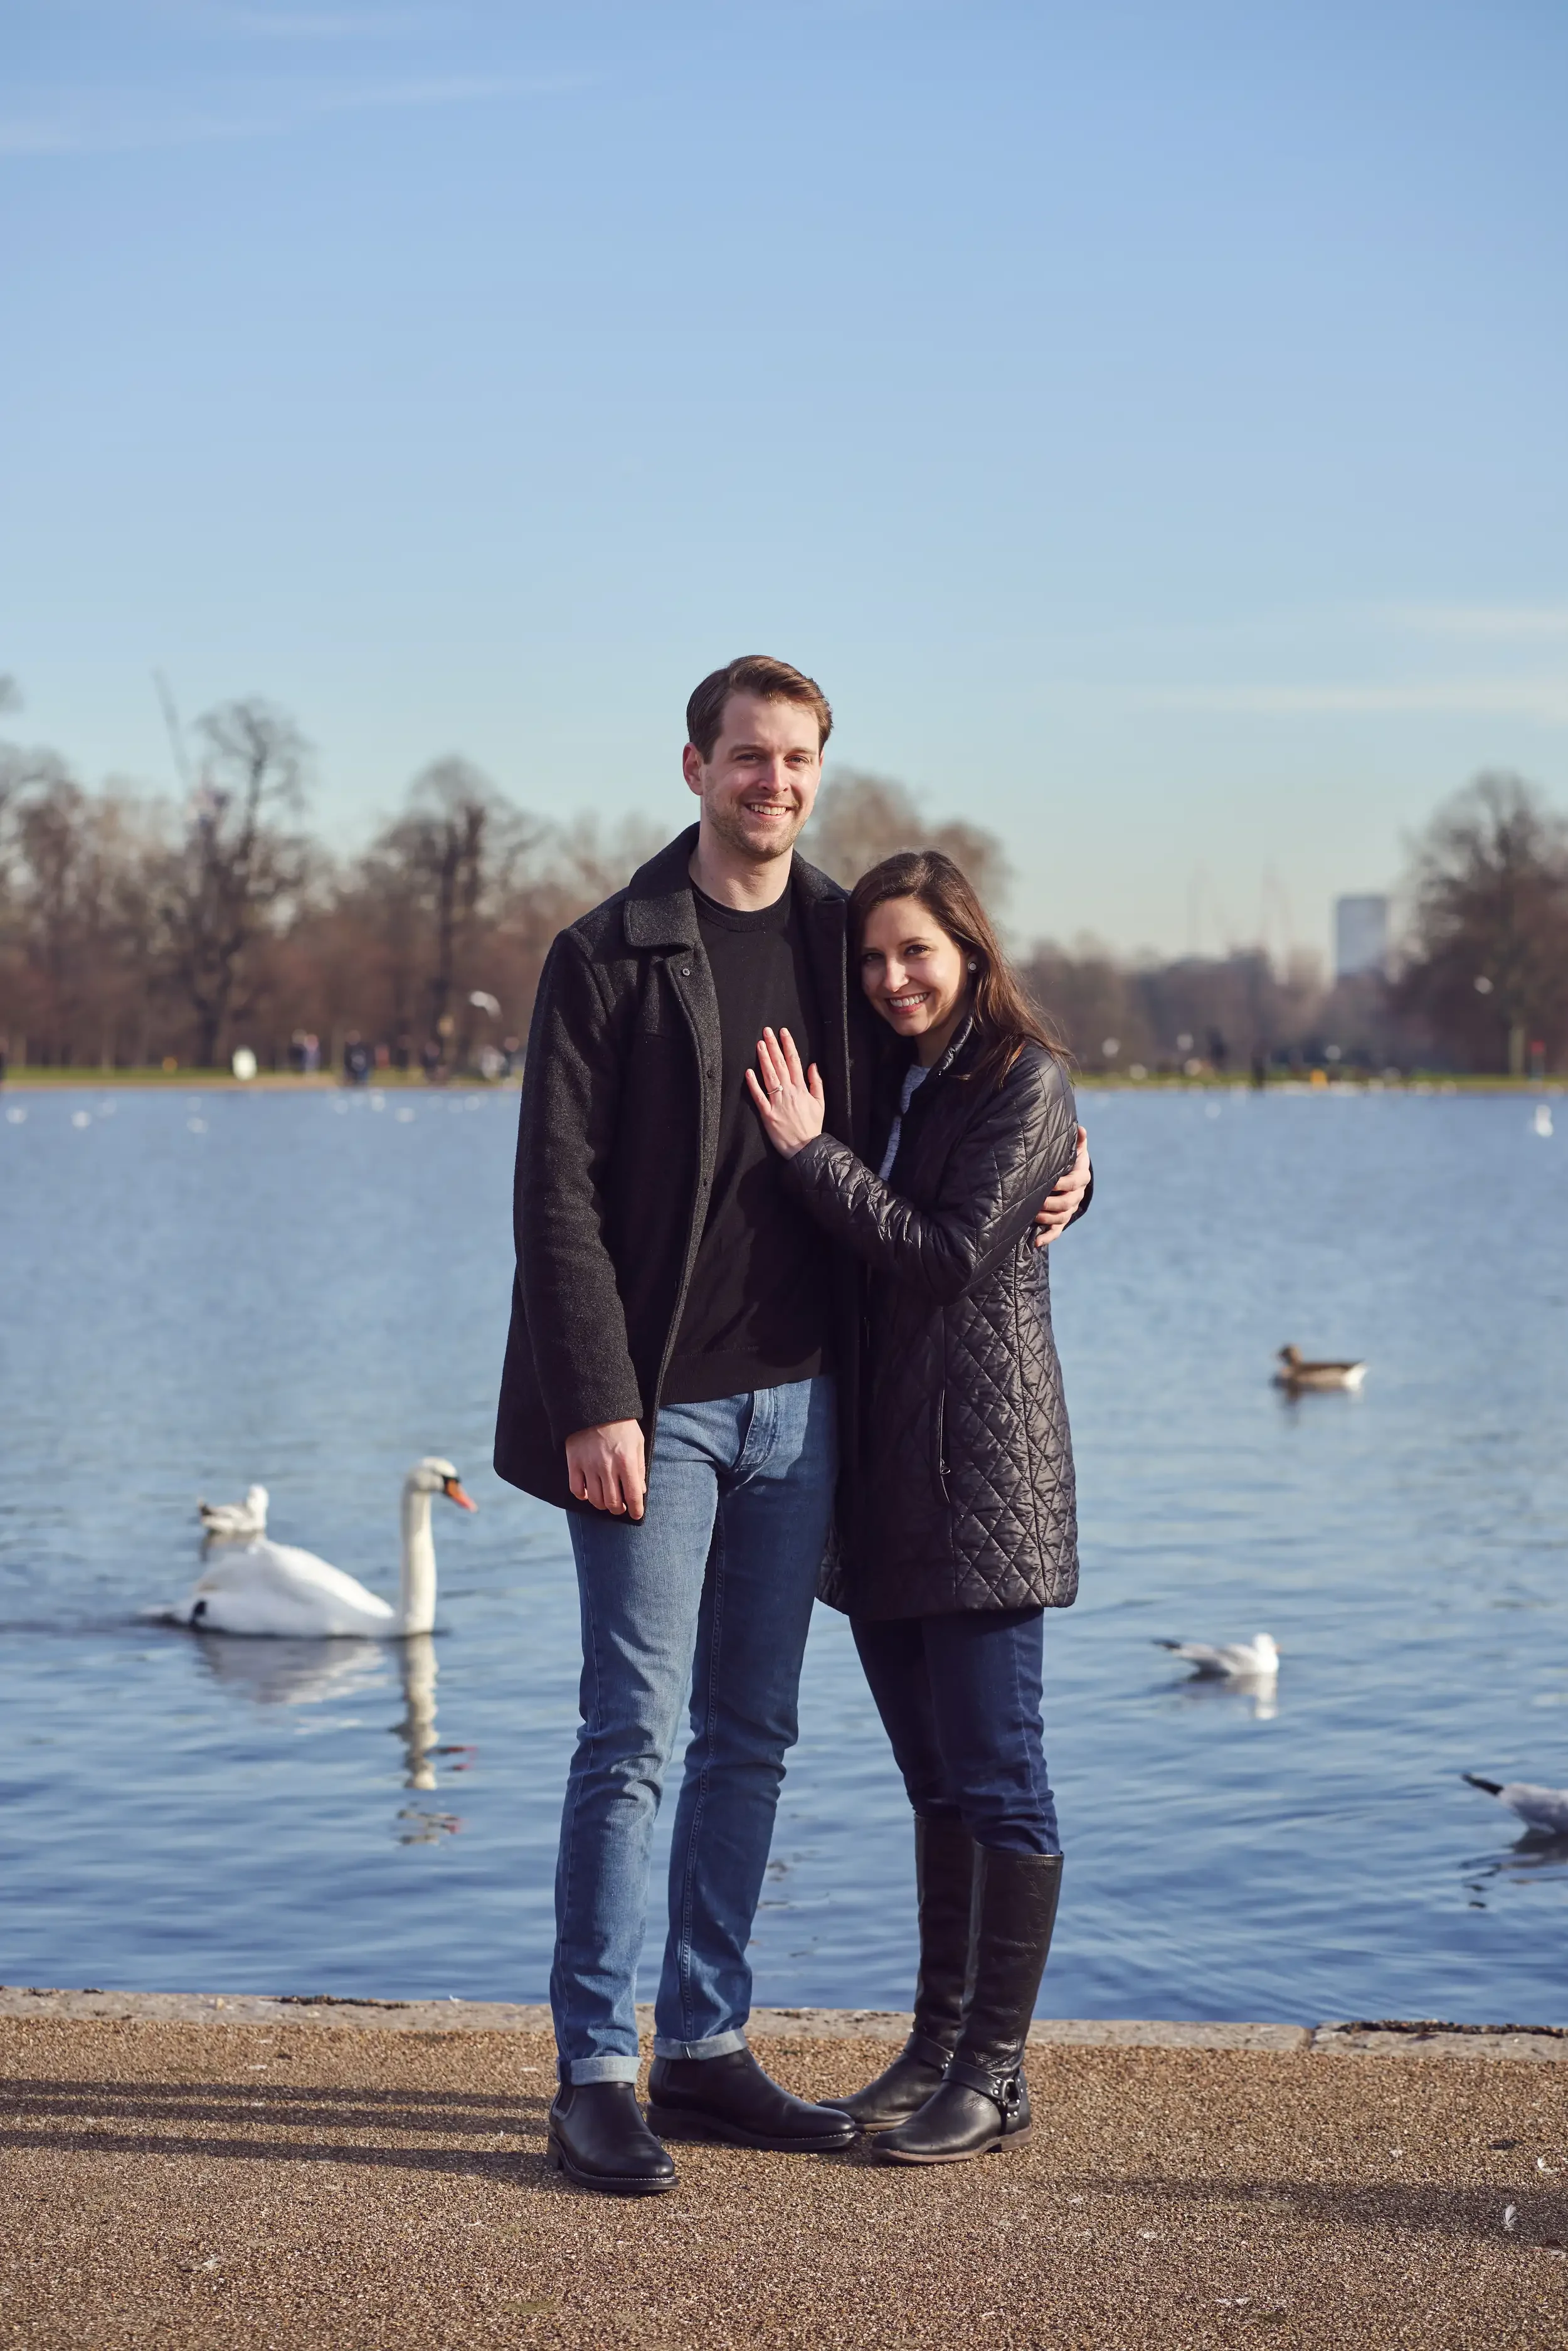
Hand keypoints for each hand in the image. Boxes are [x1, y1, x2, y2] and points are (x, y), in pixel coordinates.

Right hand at [565, 1419, 646, 1518]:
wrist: (595, 1405)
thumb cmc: (621, 1424)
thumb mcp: (637, 1442)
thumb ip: (640, 1467)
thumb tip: (640, 1490)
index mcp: (626, 1461)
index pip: (633, 1495)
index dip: (636, 1509)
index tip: (636, 1514)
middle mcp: (607, 1467)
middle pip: (612, 1502)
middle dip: (618, 1509)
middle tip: (621, 1507)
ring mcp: (588, 1466)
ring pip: (595, 1499)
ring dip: (602, 1504)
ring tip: (606, 1500)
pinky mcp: (574, 1463)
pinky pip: (576, 1489)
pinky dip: (582, 1496)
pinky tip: (588, 1493)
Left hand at [745, 1027, 825, 1157]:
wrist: (806, 1148)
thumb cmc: (812, 1126)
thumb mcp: (820, 1103)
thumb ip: (816, 1083)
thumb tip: (813, 1065)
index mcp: (802, 1089)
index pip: (794, 1061)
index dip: (788, 1045)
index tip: (783, 1032)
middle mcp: (789, 1093)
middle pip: (780, 1065)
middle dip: (773, 1046)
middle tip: (767, 1031)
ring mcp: (777, 1103)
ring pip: (770, 1076)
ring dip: (764, 1059)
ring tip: (759, 1044)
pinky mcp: (767, 1114)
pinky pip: (759, 1097)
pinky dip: (754, 1084)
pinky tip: (749, 1071)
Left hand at [1033, 1125, 1089, 1246]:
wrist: (1071, 1173)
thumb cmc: (1069, 1159)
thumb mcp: (1074, 1149)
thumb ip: (1077, 1141)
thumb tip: (1081, 1129)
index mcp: (1080, 1177)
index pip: (1074, 1182)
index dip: (1062, 1184)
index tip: (1050, 1183)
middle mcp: (1077, 1195)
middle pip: (1067, 1203)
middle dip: (1051, 1204)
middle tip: (1036, 1201)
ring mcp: (1070, 1208)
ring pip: (1062, 1218)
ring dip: (1047, 1219)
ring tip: (1033, 1216)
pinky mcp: (1062, 1219)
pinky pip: (1057, 1231)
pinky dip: (1047, 1237)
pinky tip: (1036, 1241)